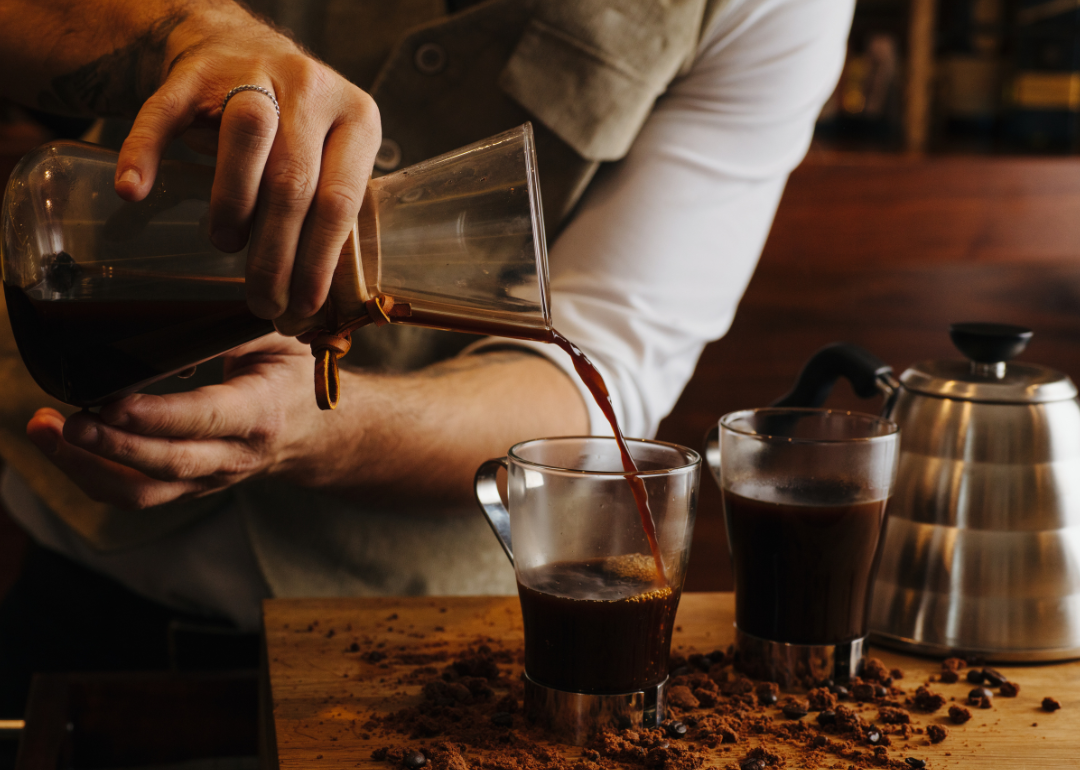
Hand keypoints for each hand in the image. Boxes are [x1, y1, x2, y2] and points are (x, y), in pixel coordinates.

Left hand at [25, 335, 326, 509]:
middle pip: (167, 464)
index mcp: (260, 413)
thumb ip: (229, 328)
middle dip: (111, 446)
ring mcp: (209, 479)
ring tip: (46, 432)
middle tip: (68, 421)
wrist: (316, 434)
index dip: (156, 416)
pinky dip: (92, 475)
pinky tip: (63, 447)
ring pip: (143, 492)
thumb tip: (173, 316)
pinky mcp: (188, 489)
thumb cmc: (293, 378)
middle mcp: (235, 456)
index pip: (205, 419)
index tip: (113, 401)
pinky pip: (135, 495)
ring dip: (88, 468)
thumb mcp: (277, 340)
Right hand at [113, 5, 380, 321]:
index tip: (302, 304)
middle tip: (261, 299)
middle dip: (275, 253)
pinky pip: (167, 112)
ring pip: (246, 135)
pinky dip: (145, 151)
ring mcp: (254, 72)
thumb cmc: (292, 127)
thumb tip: (315, 300)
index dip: (319, 260)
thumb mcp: (329, 157)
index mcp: (357, 120)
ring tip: (225, 244)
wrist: (238, 48)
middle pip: (294, 181)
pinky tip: (133, 191)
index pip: (341, 200)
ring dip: (233, 201)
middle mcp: (312, 90)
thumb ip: (327, 210)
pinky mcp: (194, 72)